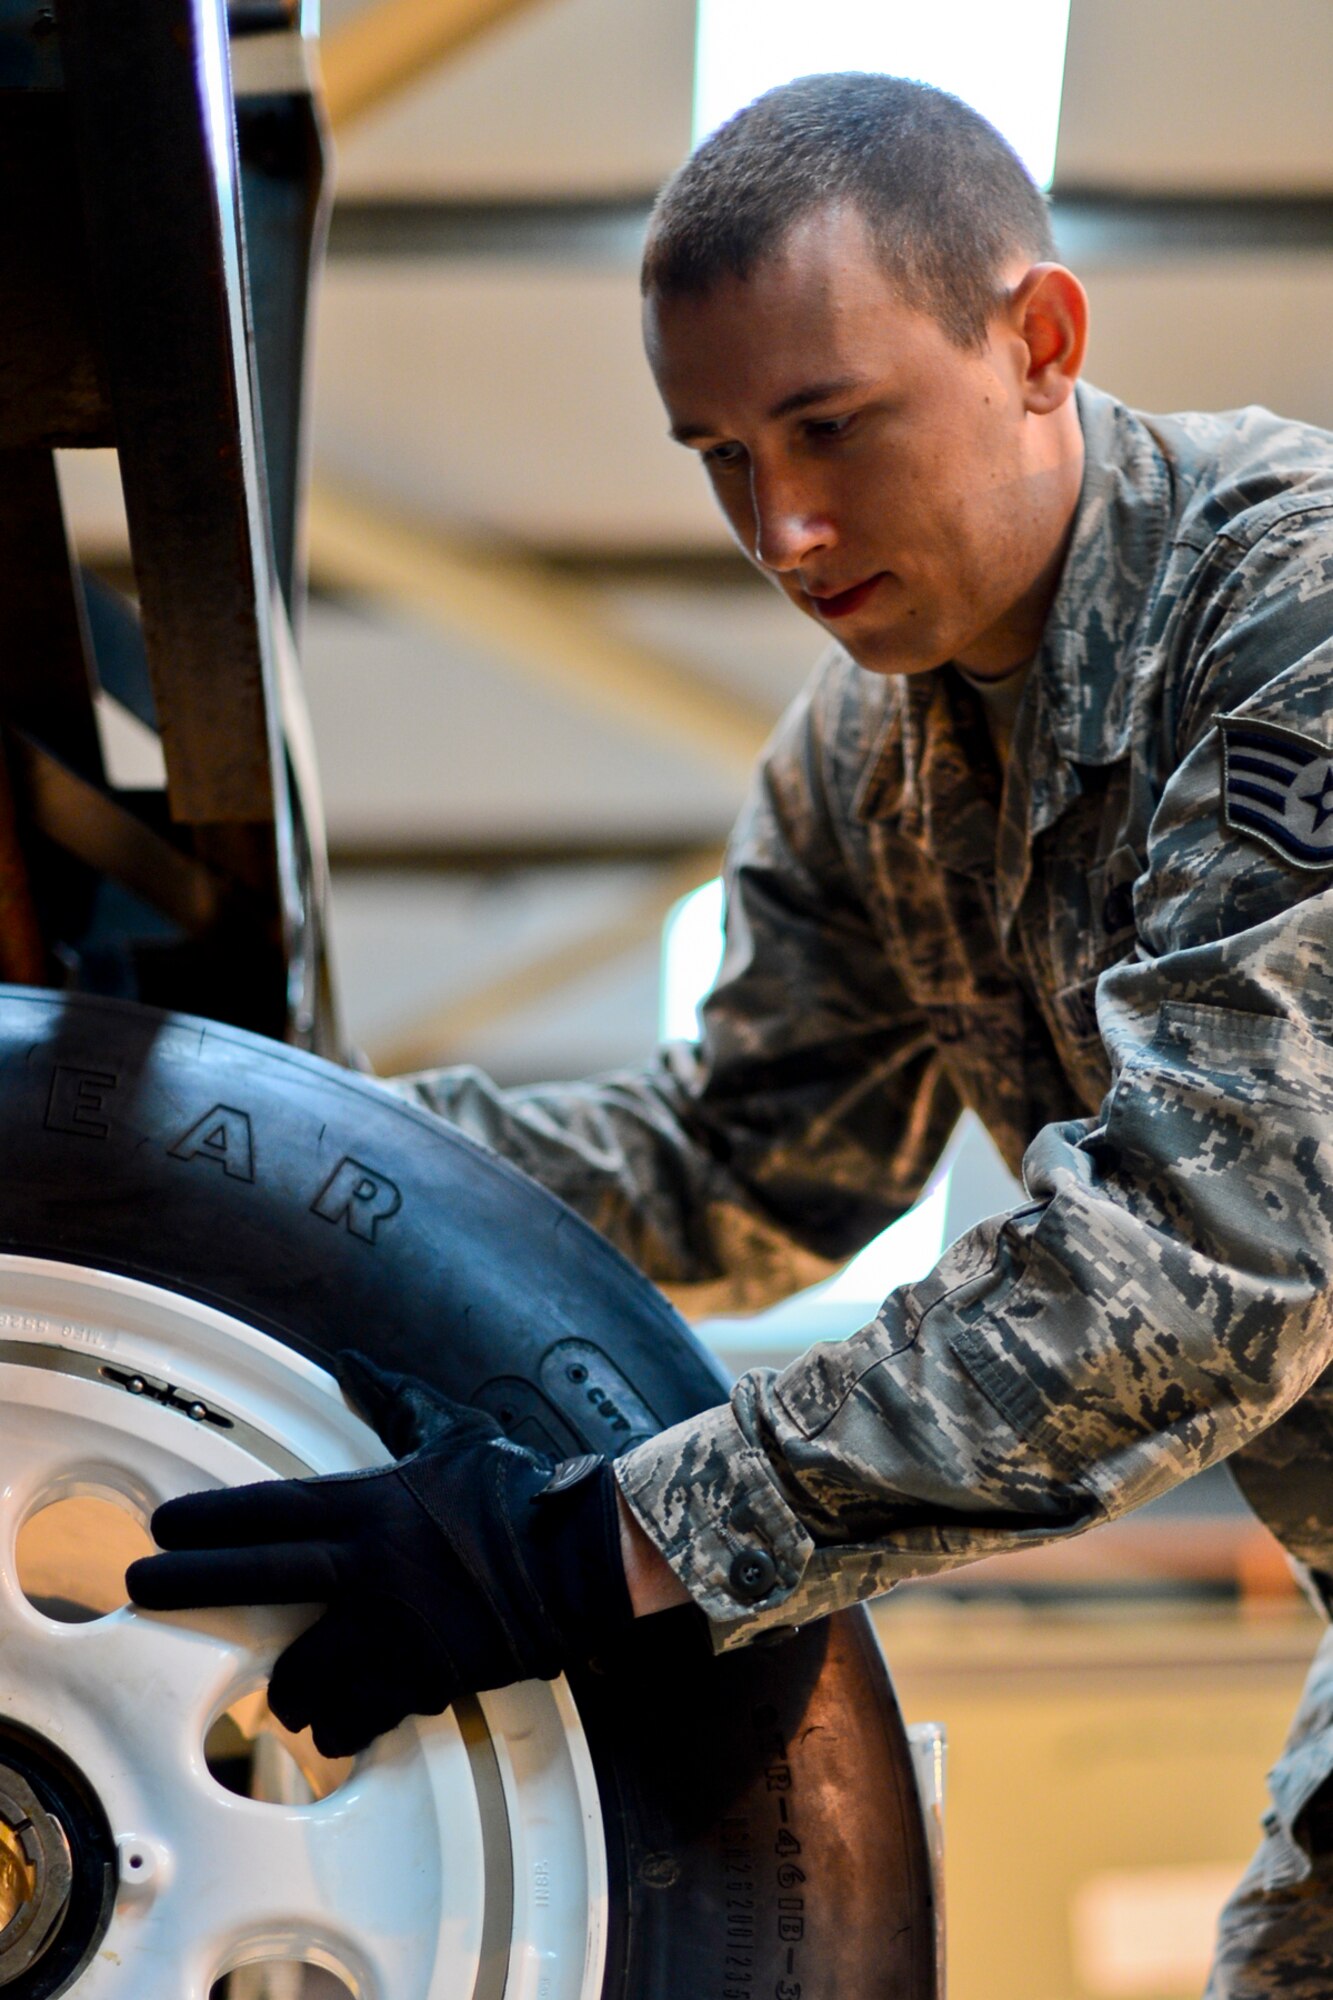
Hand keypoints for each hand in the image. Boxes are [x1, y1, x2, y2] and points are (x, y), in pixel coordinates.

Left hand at [126, 1351, 633, 1754]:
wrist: (579, 1557)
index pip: (268, 1510)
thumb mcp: (452, 1433)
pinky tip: (338, 1726)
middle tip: (140, 1586)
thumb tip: (355, 1363)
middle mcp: (368, 1565)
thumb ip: (395, 1402)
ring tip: (281, 1691)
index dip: (208, 1520)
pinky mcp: (419, 1677)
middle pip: (253, 1577)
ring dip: (284, 1685)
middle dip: (186, 1583)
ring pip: (298, 1670)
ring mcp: (390, 1627)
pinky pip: (355, 1717)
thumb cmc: (517, 1490)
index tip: (163, 1526)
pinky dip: (342, 1725)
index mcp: (373, 1504)